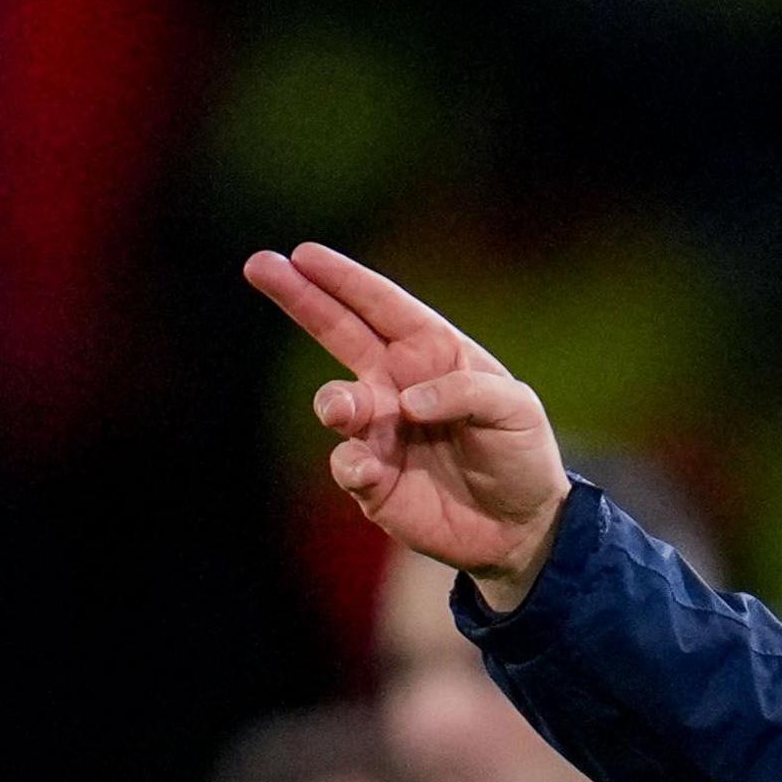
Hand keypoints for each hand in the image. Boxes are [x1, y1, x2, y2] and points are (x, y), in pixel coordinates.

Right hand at [243, 243, 570, 604]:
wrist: (520, 527)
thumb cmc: (522, 455)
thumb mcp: (517, 409)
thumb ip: (466, 391)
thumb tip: (404, 401)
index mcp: (433, 353)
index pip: (382, 307)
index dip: (344, 280)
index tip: (303, 254)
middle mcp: (397, 384)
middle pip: (338, 332)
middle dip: (300, 298)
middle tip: (260, 265)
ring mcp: (380, 431)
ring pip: (335, 403)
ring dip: (334, 402)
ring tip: (343, 410)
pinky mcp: (371, 480)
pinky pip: (346, 464)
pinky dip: (351, 463)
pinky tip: (368, 469)